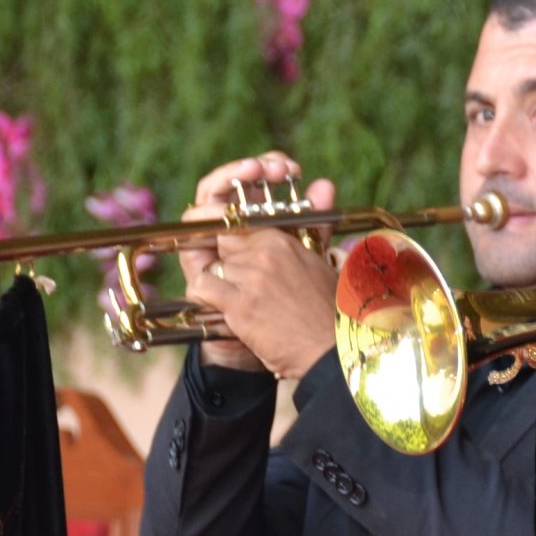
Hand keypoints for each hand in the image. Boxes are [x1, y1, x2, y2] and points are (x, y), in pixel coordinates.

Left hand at [186, 162, 340, 381]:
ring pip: (214, 266)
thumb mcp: (323, 262)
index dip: (236, 240)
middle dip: (225, 261)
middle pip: (222, 242)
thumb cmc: (332, 311)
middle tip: (237, 283)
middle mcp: (264, 251)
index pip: (240, 224)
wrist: (332, 352)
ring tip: (242, 305)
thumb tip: (323, 183)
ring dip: (220, 285)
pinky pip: (202, 287)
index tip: (240, 257)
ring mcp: (250, 276)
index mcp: (283, 239)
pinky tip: (220, 309)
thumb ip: (313, 226)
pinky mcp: (238, 304)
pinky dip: (205, 298)